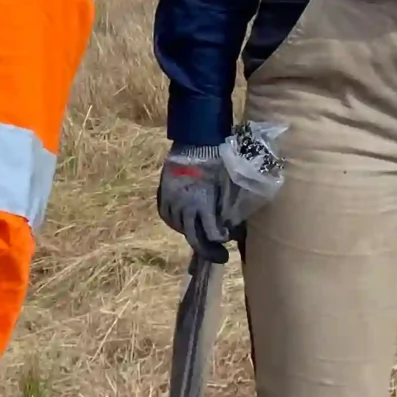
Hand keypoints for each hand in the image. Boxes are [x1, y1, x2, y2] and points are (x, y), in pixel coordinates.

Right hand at [157, 122, 287, 252]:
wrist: (195, 140)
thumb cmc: (218, 160)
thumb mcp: (229, 185)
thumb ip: (229, 208)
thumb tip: (234, 226)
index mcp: (202, 203)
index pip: (211, 234)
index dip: (221, 241)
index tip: (228, 240)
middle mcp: (184, 206)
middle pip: (194, 238)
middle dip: (209, 250)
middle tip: (221, 256)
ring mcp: (171, 201)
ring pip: (180, 229)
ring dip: (193, 234)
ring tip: (204, 236)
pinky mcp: (163, 194)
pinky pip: (167, 216)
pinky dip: (177, 223)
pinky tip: (186, 223)